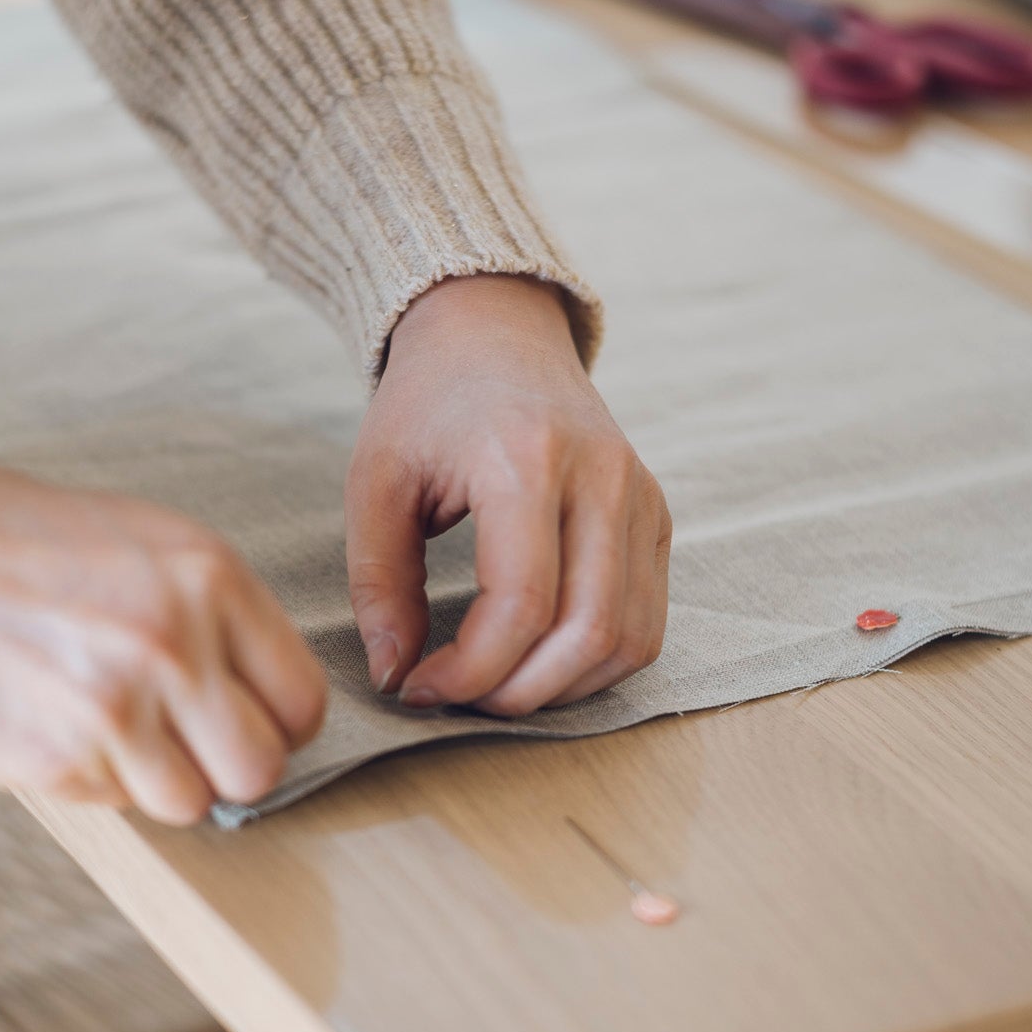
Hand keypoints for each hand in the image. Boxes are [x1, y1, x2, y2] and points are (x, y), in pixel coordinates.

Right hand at [0, 457, 326, 822]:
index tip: (243, 719)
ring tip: (110, 728)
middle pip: (260, 767)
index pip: (301, 699)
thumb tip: (259, 693)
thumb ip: (209, 611)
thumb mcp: (136, 540)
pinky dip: (97, 780)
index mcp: (206, 578)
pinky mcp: (56, 760)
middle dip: (228, 765)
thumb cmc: (4, 537)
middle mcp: (173, 644)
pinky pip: (117, 805)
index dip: (276, 721)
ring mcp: (115, 708)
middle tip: (185, 740)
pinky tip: (54, 722)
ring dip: (161, 781)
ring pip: (191, 802)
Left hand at [347, 275, 670, 715]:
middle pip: (589, 631)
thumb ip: (378, 584)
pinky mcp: (656, 515)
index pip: (523, 604)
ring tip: (496, 685)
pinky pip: (646, 620)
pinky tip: (538, 660)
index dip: (471, 671)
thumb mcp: (375, 483)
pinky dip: (596, 662)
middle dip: (519, 693)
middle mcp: (602, 476)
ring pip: (628, 638)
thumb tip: (395, 677)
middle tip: (460, 699)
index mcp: (526, 459)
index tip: (418, 687)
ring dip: (562, 688)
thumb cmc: (428, 405)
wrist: (495, 332)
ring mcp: (640, 496)